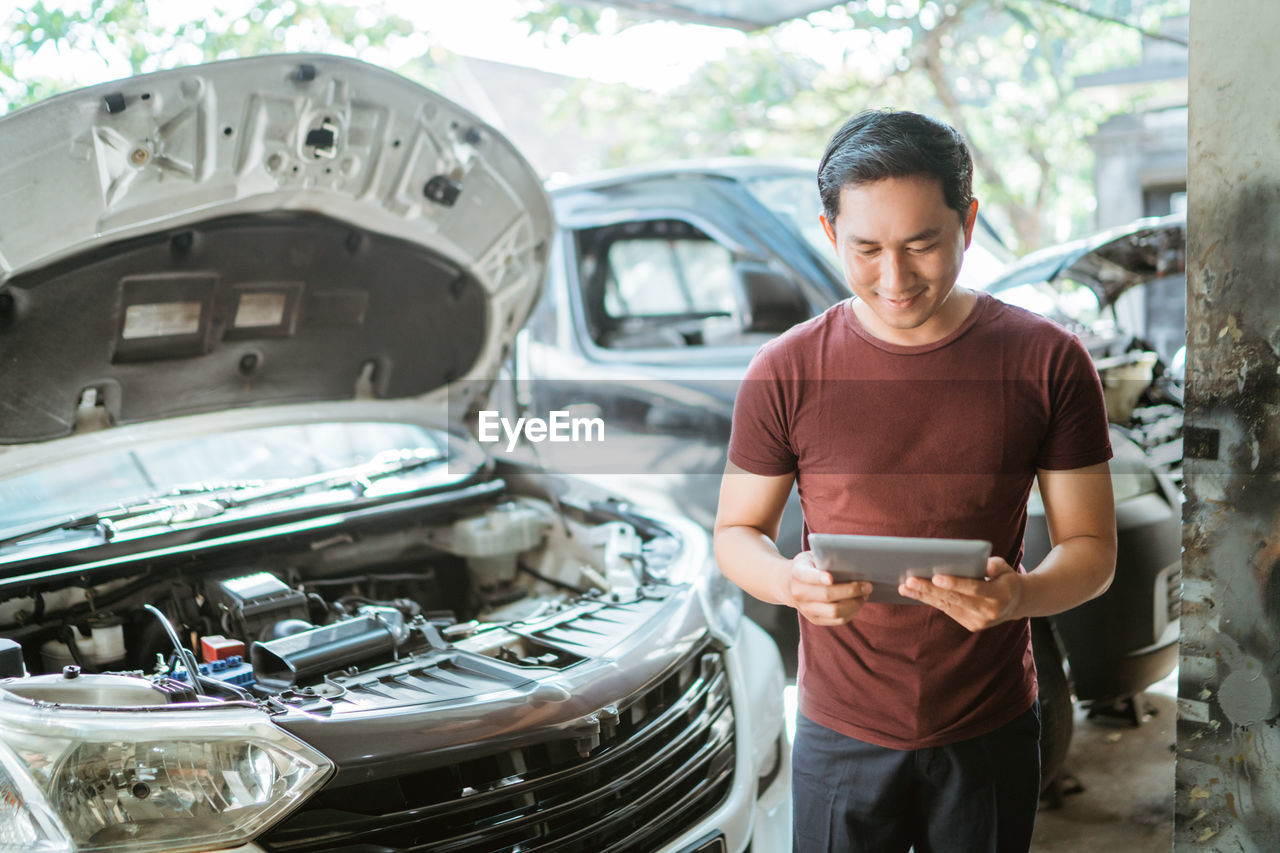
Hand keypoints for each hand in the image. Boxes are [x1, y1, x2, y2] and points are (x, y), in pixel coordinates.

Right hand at [779, 551, 873, 625]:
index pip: (807, 575)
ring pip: (835, 611)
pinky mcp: (814, 619)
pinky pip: (838, 620)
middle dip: (851, 590)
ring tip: (865, 594)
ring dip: (855, 603)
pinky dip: (852, 612)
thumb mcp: (812, 556)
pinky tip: (858, 602)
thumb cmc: (809, 566)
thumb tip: (853, 562)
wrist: (789, 584)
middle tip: (868, 585)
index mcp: (797, 572)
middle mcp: (798, 592)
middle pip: (827, 595)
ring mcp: (806, 608)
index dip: (819, 577)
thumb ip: (825, 557)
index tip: (831, 577)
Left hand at [897, 557, 1022, 630]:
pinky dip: (931, 601)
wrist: (1014, 604)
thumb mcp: (1006, 569)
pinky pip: (948, 610)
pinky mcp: (970, 625)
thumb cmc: (1005, 579)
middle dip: (930, 589)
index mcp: (999, 596)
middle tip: (909, 580)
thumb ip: (996, 565)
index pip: (973, 588)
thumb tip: (985, 566)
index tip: (936, 577)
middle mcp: (988, 612)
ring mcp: (978, 621)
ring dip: (924, 596)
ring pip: (946, 606)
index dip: (954, 583)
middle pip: (954, 598)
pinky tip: (915, 593)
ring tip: (905, 587)